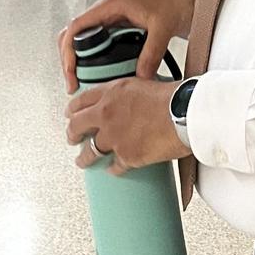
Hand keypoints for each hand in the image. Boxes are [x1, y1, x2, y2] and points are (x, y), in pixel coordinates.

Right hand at [58, 0, 198, 93]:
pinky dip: (92, 61)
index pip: (77, 26)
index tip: (71, 71)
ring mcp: (110, 21)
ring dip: (78, 61)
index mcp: (111, 6)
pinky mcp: (117, 30)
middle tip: (73, 83)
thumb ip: (151, 53)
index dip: (68, 50)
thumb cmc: (173, 2)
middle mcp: (106, 12)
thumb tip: (140, 77)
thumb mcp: (163, 28)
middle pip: (73, 35)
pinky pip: (96, 46)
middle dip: (69, 59)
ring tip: (82, 82)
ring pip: (82, 41)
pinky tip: (98, 75)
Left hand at [67, 78, 188, 174]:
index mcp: (111, 92)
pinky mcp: (126, 156)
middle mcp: (107, 114)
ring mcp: (114, 137)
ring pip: (90, 152)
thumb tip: (126, 101)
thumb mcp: (144, 84)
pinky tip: (112, 169)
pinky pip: (114, 167)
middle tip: (72, 138)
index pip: (81, 100)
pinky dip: (113, 169)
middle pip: (77, 126)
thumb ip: (127, 93)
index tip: (70, 114)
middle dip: (72, 134)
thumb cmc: (172, 96)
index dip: (73, 109)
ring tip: (82, 161)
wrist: (185, 114)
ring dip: (84, 158)